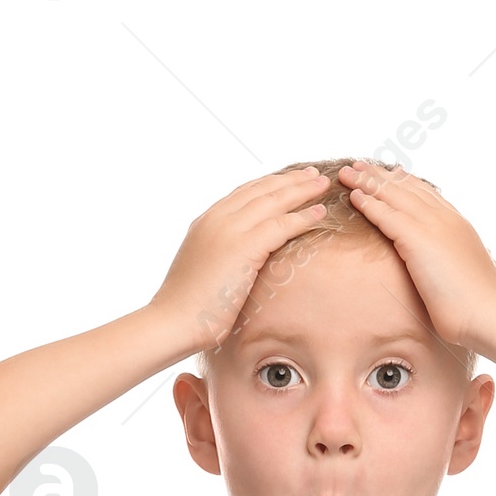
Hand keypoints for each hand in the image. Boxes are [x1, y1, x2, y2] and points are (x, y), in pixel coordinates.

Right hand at [150, 166, 334, 354]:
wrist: (173, 321)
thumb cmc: (187, 310)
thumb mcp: (202, 272)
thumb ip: (219, 258)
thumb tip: (234, 267)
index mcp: (206, 222)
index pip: (243, 194)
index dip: (268, 185)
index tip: (288, 180)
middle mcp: (218, 218)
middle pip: (261, 190)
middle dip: (289, 180)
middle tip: (313, 174)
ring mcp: (230, 230)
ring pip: (274, 201)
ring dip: (302, 190)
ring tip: (323, 184)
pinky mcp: (244, 247)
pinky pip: (281, 226)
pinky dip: (303, 217)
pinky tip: (320, 212)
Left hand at [336, 161, 495, 351]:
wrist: (486, 314)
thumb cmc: (479, 307)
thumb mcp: (467, 276)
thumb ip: (458, 265)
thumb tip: (457, 273)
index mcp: (457, 225)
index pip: (427, 194)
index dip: (404, 182)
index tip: (389, 174)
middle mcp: (445, 218)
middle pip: (407, 188)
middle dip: (381, 175)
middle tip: (359, 165)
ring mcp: (432, 226)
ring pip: (394, 195)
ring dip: (367, 182)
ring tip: (347, 173)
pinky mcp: (418, 240)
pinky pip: (387, 216)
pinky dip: (369, 204)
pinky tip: (354, 197)